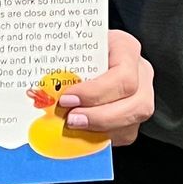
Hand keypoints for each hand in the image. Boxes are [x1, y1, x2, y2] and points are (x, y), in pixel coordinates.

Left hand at [57, 31, 155, 147]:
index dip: (96, 92)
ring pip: (132, 123)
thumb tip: (41, 89)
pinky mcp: (134, 117)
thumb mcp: (74, 46)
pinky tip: (80, 133)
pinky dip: (100, 137)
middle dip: (100, 117)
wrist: (88, 51)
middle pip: (136, 104)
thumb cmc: (79, 47)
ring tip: (72, 127)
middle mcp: (141, 73)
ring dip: (100, 130)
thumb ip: (63, 63)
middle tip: (70, 119)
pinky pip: (124, 134)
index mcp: (126, 49)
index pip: (123, 76)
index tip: (67, 98)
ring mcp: (142, 96)